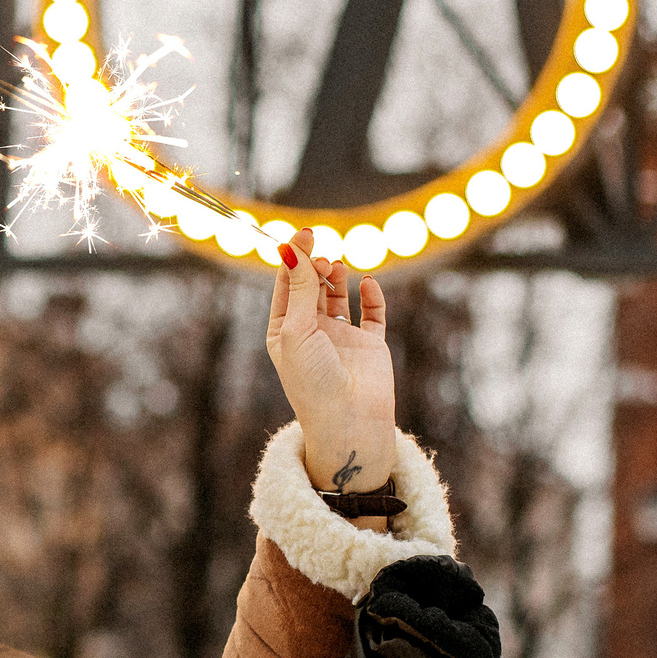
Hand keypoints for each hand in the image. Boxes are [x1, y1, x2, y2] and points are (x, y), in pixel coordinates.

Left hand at [264, 229, 399, 512]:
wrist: (349, 423)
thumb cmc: (312, 381)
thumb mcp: (298, 330)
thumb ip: (299, 289)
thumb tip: (290, 248)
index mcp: (284, 332)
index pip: (286, 286)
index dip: (293, 258)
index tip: (304, 234)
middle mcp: (311, 333)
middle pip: (311, 286)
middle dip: (315, 266)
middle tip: (323, 256)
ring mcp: (341, 339)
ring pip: (339, 295)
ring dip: (337, 277)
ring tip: (337, 266)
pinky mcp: (370, 346)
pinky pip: (372, 313)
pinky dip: (371, 295)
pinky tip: (368, 284)